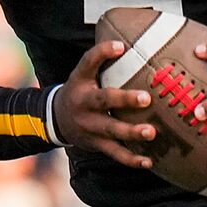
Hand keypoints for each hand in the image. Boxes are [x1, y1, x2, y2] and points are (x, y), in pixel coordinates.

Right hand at [53, 41, 155, 170]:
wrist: (55, 119)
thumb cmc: (80, 90)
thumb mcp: (83, 72)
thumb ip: (101, 59)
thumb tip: (128, 44)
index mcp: (81, 82)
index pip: (89, 63)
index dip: (103, 53)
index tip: (122, 47)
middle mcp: (83, 104)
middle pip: (103, 101)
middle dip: (124, 100)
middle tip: (146, 98)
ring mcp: (89, 127)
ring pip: (111, 131)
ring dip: (131, 133)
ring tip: (151, 133)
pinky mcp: (95, 144)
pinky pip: (114, 153)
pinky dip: (131, 159)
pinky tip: (148, 162)